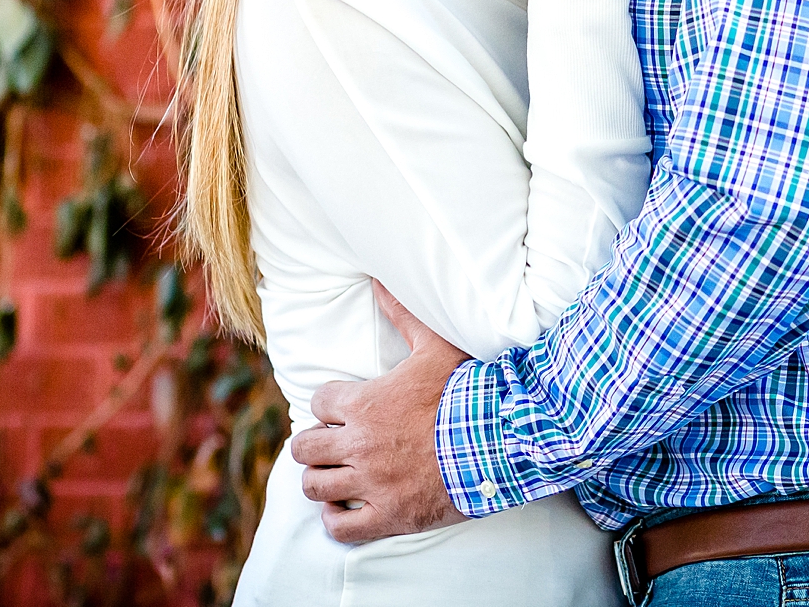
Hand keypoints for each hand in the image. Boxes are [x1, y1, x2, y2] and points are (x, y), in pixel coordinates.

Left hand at [288, 282, 469, 542]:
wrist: (504, 442)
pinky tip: (345, 508)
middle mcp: (360, 444)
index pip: (319, 401)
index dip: (330, 402)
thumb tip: (379, 280)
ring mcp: (372, 483)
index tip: (344, 406)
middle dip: (314, 442)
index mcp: (366, 403)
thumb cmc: (472, 392)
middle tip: (332, 442)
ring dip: (320, 479)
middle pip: (305, 447)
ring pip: (314, 486)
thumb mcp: (439, 345)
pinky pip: (340, 527)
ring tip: (335, 473)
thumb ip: (405, 313)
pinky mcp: (388, 516)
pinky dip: (336, 519)